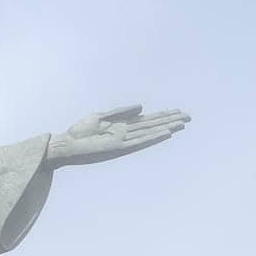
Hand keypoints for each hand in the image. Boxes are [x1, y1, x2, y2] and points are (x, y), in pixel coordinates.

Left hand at [47, 104, 189, 167]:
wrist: (66, 145)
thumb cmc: (80, 132)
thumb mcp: (100, 116)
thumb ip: (121, 112)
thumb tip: (142, 107)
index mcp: (122, 125)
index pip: (147, 120)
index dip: (163, 115)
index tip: (178, 111)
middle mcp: (126, 133)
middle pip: (152, 125)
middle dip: (170, 121)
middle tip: (188, 117)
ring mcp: (124, 141)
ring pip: (149, 133)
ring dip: (165, 128)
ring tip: (181, 124)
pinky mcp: (118, 148)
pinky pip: (139, 142)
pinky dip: (152, 137)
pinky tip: (165, 133)